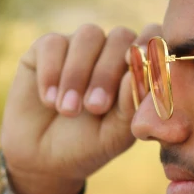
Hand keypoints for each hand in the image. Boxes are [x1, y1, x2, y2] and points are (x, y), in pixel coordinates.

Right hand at [0, 23, 161, 193]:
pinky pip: (53, 43)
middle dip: (108, 73)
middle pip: (120, 37)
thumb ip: (130, 106)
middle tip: (95, 107)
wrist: (40, 159)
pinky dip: (51, 72)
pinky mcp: (46, 48)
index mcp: (138, 71)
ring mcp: (80, 46)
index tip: (136, 67)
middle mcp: (111, 52)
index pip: (153, 40)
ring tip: (68, 110)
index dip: (150, 45)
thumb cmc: (86, 146)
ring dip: (78, 74)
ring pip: (89, 35)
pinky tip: (49, 101)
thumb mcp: (113, 135)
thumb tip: (137, 75)